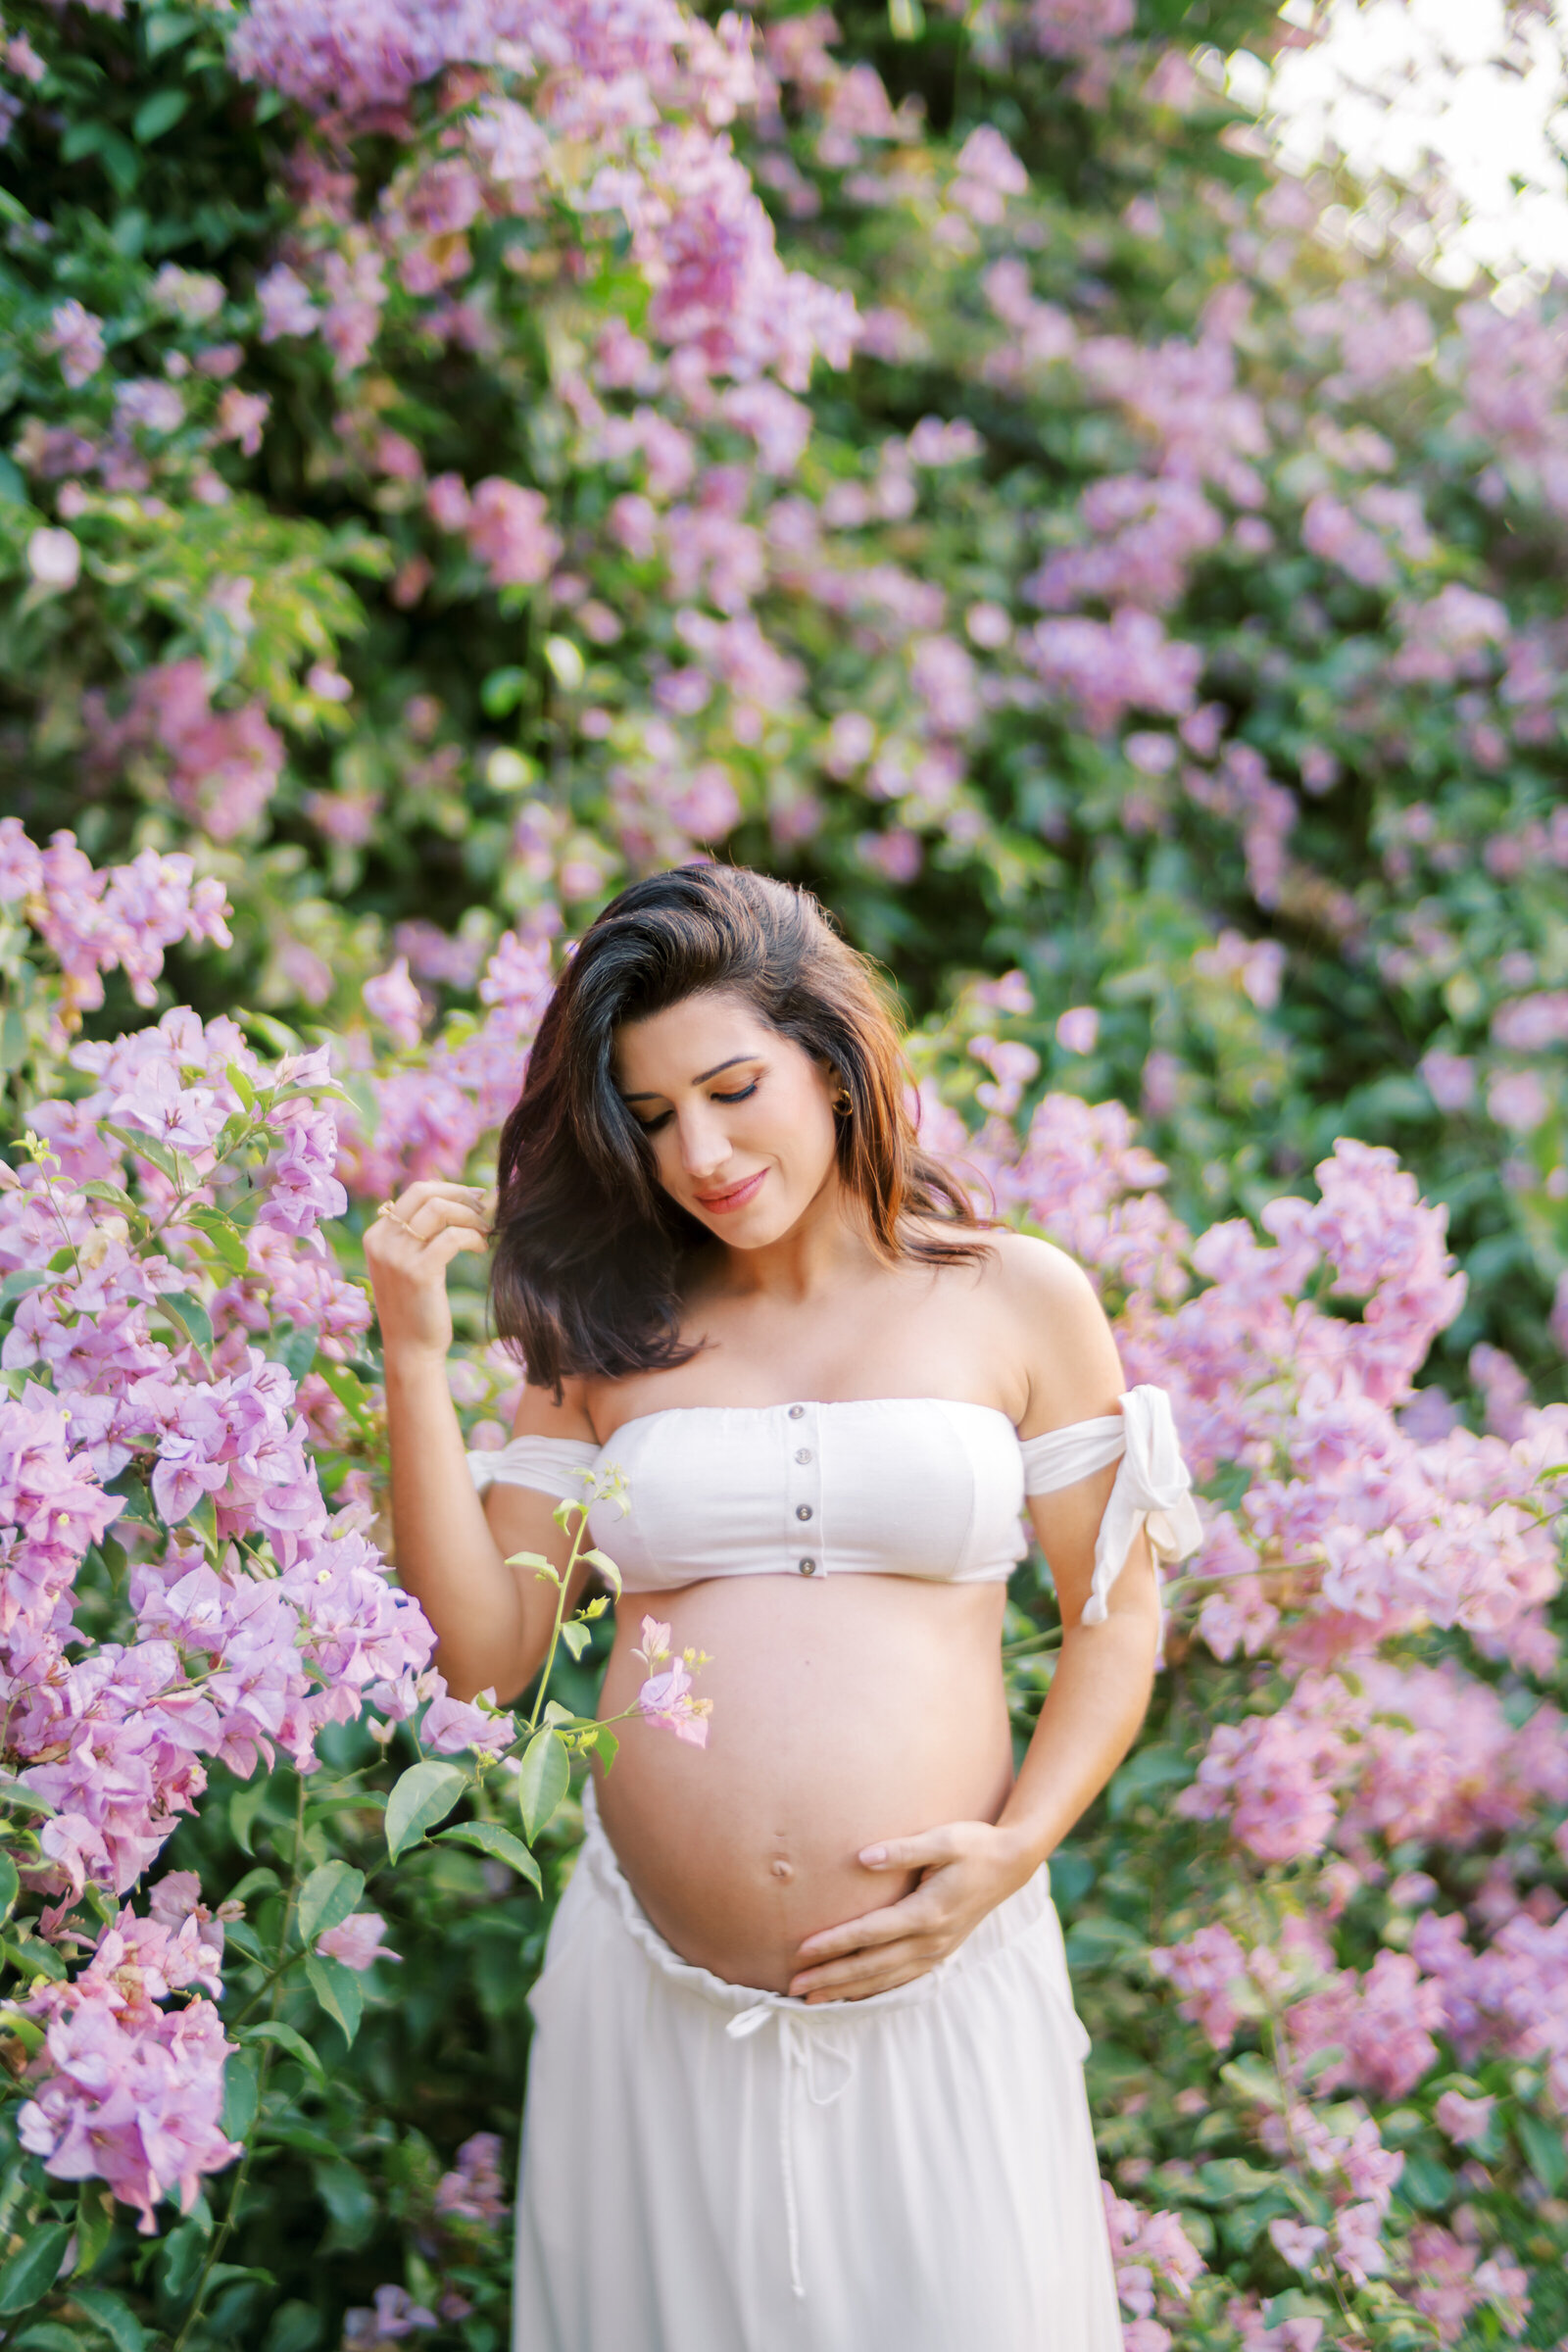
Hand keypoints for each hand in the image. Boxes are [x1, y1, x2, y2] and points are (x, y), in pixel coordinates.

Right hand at [363, 1180, 492, 1359]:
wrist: (410, 1350)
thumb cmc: (415, 1308)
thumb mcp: (406, 1265)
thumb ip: (417, 1235)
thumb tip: (456, 1201)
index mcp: (377, 1235)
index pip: (415, 1192)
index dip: (450, 1189)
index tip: (475, 1198)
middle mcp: (382, 1241)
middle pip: (425, 1193)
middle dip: (461, 1195)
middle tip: (484, 1209)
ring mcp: (397, 1256)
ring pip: (440, 1209)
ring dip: (470, 1216)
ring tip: (485, 1231)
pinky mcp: (418, 1272)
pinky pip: (453, 1236)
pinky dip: (473, 1237)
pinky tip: (481, 1248)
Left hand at [787, 1821, 1037, 2003]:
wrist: (1011, 1865)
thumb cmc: (975, 1846)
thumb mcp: (944, 1839)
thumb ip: (903, 1850)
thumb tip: (862, 1857)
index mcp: (928, 1912)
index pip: (871, 1933)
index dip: (835, 1943)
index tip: (802, 1951)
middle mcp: (931, 1939)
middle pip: (871, 1965)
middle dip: (830, 1977)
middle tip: (794, 1987)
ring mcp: (937, 1951)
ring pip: (884, 1979)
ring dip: (846, 1989)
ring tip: (811, 1998)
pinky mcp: (939, 1953)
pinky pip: (899, 1979)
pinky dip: (872, 1989)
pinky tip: (850, 1993)